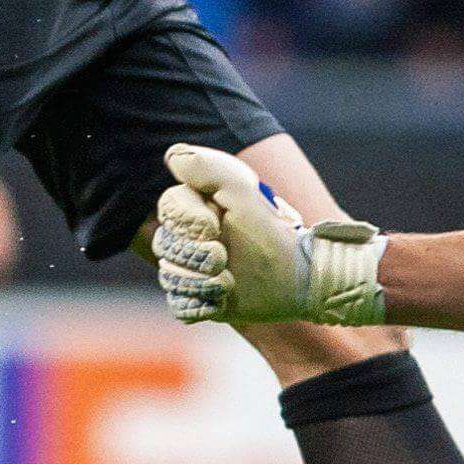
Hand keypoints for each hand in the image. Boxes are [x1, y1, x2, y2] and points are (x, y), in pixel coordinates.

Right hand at [151, 143, 385, 327]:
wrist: (298, 279)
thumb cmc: (273, 234)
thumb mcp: (244, 196)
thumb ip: (211, 170)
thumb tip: (172, 158)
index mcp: (200, 208)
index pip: (169, 208)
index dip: (187, 221)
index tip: (214, 227)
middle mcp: (191, 237)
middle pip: (165, 245)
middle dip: (195, 256)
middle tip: (224, 258)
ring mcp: (193, 269)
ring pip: (170, 277)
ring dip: (200, 283)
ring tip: (229, 283)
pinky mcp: (200, 298)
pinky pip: (179, 306)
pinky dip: (198, 306)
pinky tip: (220, 302)